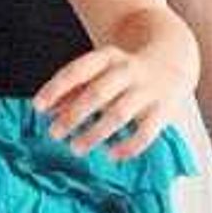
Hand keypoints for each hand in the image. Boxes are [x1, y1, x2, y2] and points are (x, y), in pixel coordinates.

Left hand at [35, 44, 189, 159]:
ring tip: (76, 148)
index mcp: (108, 57)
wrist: (173, 58)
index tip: (38, 107)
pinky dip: (128, 146)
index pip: (78, 70)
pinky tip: (111, 155)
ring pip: (119, 113)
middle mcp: (128, 70)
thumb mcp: (99, 71)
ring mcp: (147, 90)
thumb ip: (73, 90)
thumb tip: (47, 111)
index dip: (56, 89)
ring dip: (95, 133)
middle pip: (97, 93)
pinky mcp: (163, 109)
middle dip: (73, 115)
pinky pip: (146, 132)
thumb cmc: (125, 70)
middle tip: (54, 134)